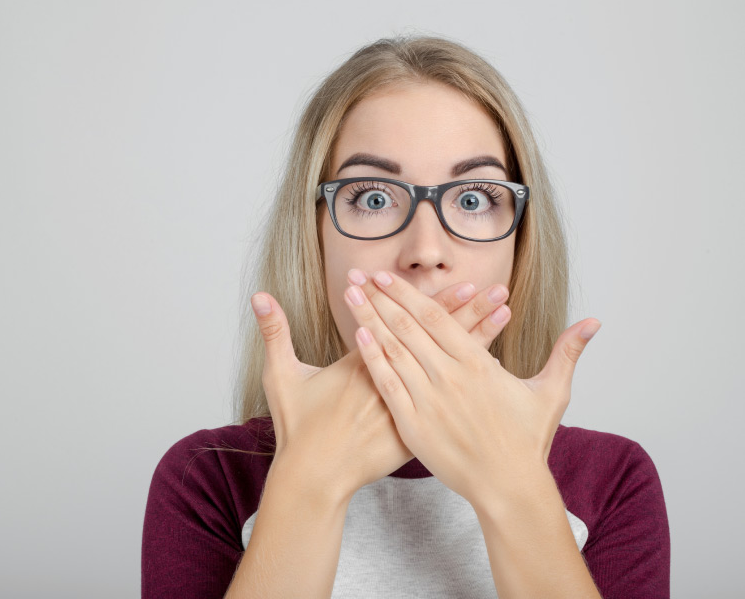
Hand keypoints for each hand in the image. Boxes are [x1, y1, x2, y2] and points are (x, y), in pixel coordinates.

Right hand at [250, 281, 510, 497]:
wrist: (313, 476)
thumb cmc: (297, 427)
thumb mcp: (280, 376)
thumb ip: (274, 332)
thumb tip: (258, 296)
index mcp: (365, 365)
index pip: (408, 327)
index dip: (436, 305)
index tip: (462, 284)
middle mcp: (393, 382)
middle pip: (437, 343)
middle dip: (468, 315)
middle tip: (497, 291)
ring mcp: (406, 408)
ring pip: (447, 369)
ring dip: (477, 342)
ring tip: (503, 318)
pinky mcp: (412, 430)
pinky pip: (447, 402)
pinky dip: (468, 385)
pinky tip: (491, 369)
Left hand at [342, 269, 600, 507]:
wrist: (509, 487)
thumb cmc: (528, 441)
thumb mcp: (551, 393)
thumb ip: (567, 352)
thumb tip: (593, 322)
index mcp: (478, 365)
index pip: (436, 318)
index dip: (408, 294)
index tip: (388, 276)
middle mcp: (449, 377)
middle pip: (408, 327)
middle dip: (381, 298)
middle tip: (359, 275)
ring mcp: (429, 400)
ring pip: (393, 351)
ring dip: (369, 320)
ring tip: (350, 297)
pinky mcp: (414, 424)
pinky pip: (388, 385)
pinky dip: (372, 360)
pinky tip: (358, 338)